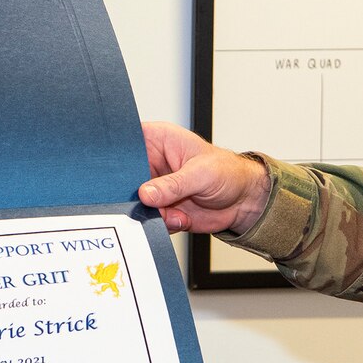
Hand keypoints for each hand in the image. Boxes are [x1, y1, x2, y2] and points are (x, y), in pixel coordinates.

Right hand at [138, 121, 270, 234]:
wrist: (243, 201)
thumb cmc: (228, 173)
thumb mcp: (201, 174)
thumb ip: (173, 184)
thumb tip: (147, 193)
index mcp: (158, 140)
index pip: (127, 142)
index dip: (120, 157)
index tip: (128, 175)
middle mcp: (152, 162)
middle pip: (125, 178)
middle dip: (136, 194)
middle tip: (156, 202)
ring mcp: (154, 186)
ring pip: (135, 202)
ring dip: (155, 212)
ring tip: (179, 212)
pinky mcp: (159, 207)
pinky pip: (148, 218)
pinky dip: (164, 223)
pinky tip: (183, 218)